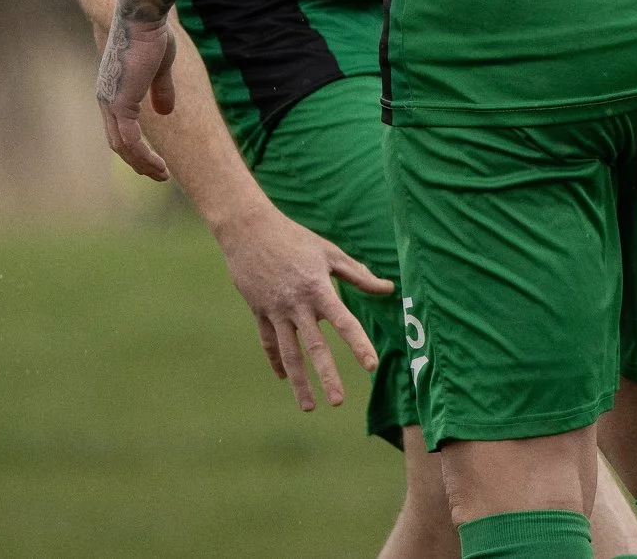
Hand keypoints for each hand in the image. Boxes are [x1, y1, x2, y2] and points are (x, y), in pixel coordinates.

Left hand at [95, 4, 178, 179]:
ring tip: (163, 175)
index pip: (120, 127)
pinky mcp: (121, 104)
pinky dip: (143, 156)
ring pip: (123, 146)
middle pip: (119, 142)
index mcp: (113, 90)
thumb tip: (165, 113)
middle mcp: (106, 99)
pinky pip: (130, 140)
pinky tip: (159, 166)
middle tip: (160, 174)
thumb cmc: (151, 35)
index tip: (155, 158)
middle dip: (139, 162)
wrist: (143, 18)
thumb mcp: (160, 67)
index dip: (137, 146)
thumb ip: (160, 90)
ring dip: (143, 164)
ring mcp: (111, 102)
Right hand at [211, 204, 392, 412]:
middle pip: (314, 346)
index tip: (371, 365)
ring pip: (288, 353)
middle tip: (339, 402)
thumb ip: (358, 275)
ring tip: (309, 408)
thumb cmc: (295, 238)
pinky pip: (268, 342)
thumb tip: (387, 290)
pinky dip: (276, 360)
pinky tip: (282, 378)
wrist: (248, 230)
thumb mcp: (329, 253)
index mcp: (318, 288)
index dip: (358, 344)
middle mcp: (296, 304)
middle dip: (326, 375)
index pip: (343, 321)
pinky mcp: (258, 312)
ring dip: (298, 382)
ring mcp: (275, 310)